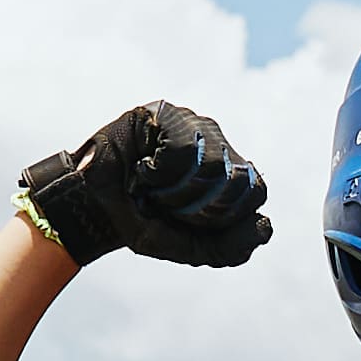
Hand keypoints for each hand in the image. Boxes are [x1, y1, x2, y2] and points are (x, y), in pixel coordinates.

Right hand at [15, 101, 272, 267]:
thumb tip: (266, 227)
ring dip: (178, 191)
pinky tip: (144, 170)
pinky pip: (187, 148)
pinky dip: (162, 172)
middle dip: (200, 208)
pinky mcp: (169, 113)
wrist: (94, 210)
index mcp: (230, 174)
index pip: (256, 192)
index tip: (189, 221)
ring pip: (215, 164)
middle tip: (168, 206)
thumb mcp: (188, 246)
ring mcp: (194, 125)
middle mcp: (218, 144)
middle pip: (240, 179)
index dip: (224, 216)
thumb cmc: (142, 222)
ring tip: (154, 188)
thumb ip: (230, 247)